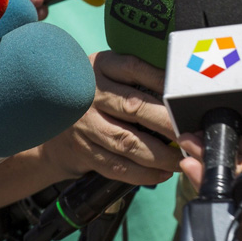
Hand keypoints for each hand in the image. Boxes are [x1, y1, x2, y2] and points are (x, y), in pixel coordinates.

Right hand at [37, 51, 180, 184]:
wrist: (50, 119)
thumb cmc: (96, 92)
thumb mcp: (109, 72)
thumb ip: (137, 75)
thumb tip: (180, 87)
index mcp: (101, 67)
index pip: (134, 68)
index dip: (161, 80)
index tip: (185, 94)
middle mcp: (91, 93)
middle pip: (133, 107)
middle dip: (167, 123)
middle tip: (191, 132)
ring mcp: (85, 124)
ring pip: (126, 142)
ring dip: (159, 154)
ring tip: (181, 158)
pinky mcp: (83, 150)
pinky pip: (115, 165)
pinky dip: (142, 173)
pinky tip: (162, 173)